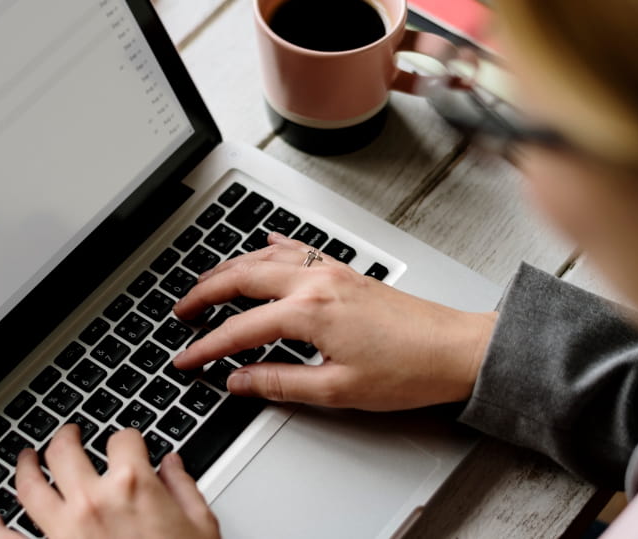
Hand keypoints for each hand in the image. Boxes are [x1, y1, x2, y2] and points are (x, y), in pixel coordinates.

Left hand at [0, 425, 219, 538]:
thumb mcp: (201, 527)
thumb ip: (184, 488)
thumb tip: (173, 466)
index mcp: (133, 486)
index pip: (123, 439)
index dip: (127, 438)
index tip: (128, 443)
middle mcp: (92, 502)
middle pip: (64, 450)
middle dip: (66, 436)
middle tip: (68, 434)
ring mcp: (63, 531)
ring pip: (29, 487)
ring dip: (24, 466)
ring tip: (26, 458)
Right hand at [172, 233, 496, 410]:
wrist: (457, 350)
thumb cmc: (409, 371)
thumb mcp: (337, 390)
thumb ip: (279, 383)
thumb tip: (238, 381)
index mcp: (309, 313)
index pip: (239, 330)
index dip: (206, 347)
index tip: (185, 359)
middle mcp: (316, 283)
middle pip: (241, 278)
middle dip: (203, 293)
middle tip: (180, 312)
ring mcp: (331, 271)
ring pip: (263, 258)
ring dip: (228, 268)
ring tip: (205, 284)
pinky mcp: (345, 271)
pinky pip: (296, 249)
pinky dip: (269, 248)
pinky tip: (262, 246)